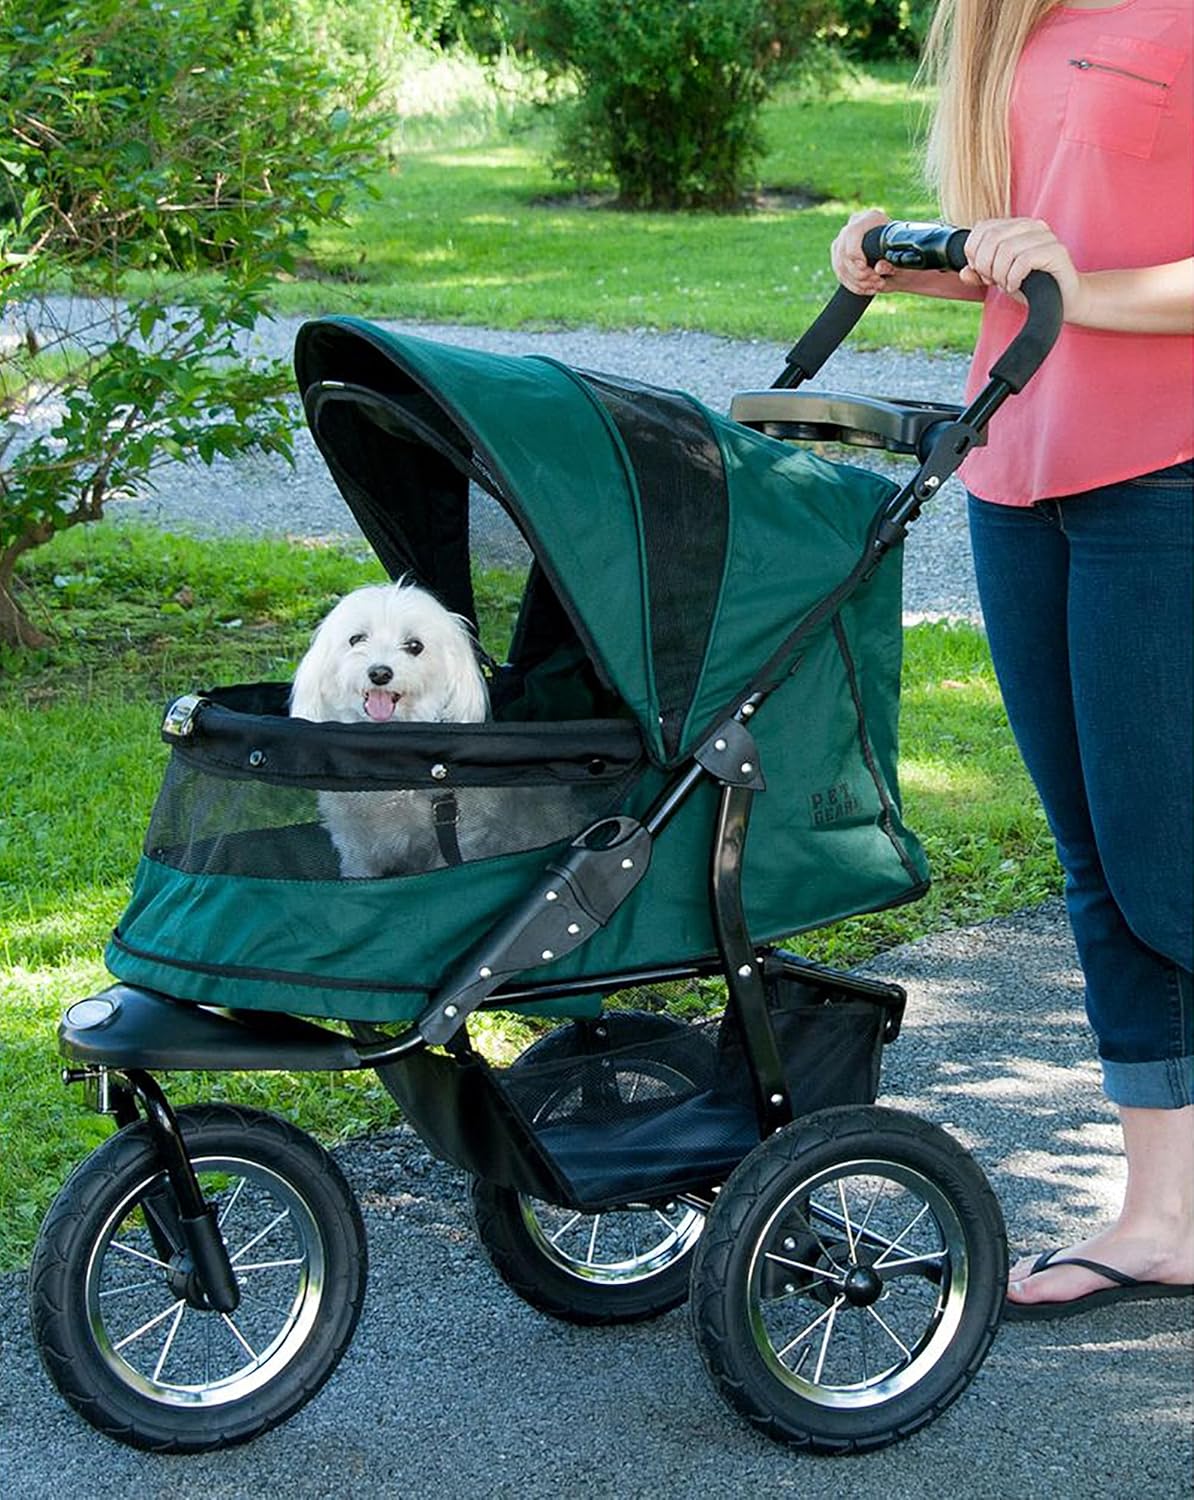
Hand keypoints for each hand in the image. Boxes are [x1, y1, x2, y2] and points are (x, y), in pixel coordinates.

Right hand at [830, 208, 893, 294]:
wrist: (900, 259)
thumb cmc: (902, 253)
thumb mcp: (900, 256)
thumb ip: (890, 261)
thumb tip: (878, 268)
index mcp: (870, 218)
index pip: (851, 233)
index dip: (855, 253)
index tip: (865, 267)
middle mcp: (853, 225)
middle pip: (843, 253)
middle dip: (859, 273)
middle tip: (876, 280)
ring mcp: (844, 240)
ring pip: (840, 266)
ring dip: (857, 282)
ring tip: (875, 286)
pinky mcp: (839, 255)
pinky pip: (840, 274)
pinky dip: (853, 286)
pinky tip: (866, 289)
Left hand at [962, 218, 1085, 317]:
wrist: (1064, 300)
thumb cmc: (1033, 286)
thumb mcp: (999, 279)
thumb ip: (979, 274)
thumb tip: (963, 273)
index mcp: (1016, 226)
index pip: (982, 227)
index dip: (973, 252)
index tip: (981, 272)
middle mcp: (1031, 225)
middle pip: (991, 238)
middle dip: (985, 265)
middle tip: (994, 281)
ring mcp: (1046, 236)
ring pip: (1006, 249)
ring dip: (999, 274)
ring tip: (1006, 284)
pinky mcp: (1056, 251)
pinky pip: (1023, 260)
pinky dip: (1013, 278)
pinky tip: (1015, 286)